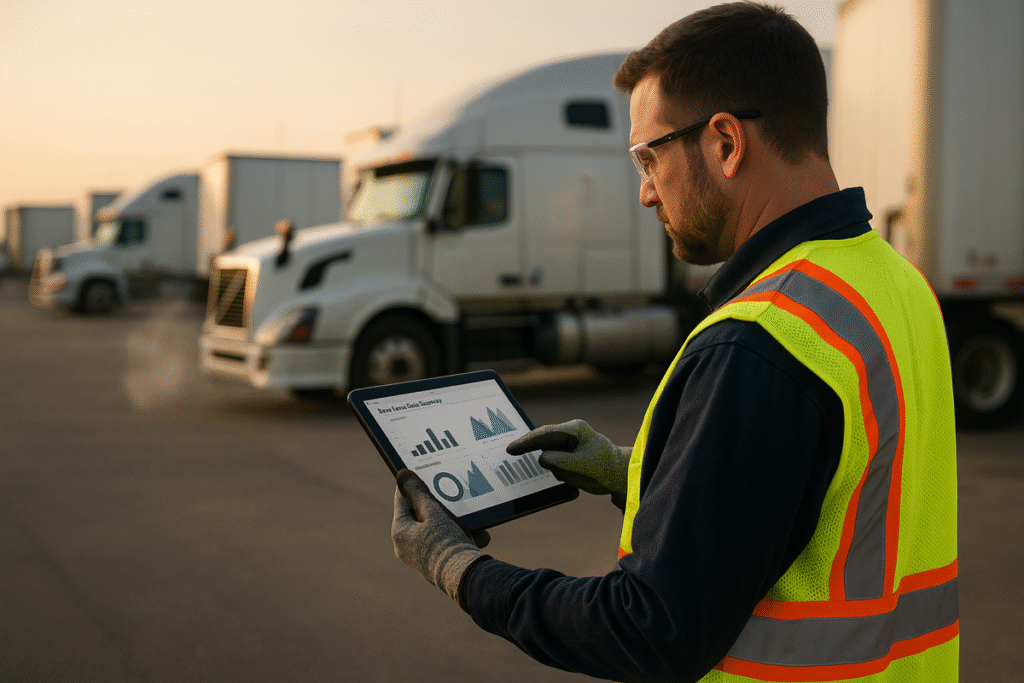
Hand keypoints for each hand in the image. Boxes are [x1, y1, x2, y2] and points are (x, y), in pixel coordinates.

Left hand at [392, 470, 489, 606]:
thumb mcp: (433, 512)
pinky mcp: (434, 563)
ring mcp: (419, 556)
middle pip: (419, 515)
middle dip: (437, 503)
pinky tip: (477, 532)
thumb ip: (419, 493)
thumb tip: (401, 475)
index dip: (412, 485)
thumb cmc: (446, 543)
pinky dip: (458, 535)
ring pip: (434, 528)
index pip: (401, 500)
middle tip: (448, 491)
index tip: (421, 472)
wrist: (465, 578)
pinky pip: (444, 542)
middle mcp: (405, 546)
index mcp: (399, 532)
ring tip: (466, 513)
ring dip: (451, 519)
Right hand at [506, 419, 629, 510]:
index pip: (545, 434)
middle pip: (543, 439)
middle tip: (510, 452)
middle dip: (529, 447)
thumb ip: (556, 461)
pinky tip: (569, 476)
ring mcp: (571, 442)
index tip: (511, 449)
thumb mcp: (578, 467)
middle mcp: (571, 432)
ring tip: (568, 474)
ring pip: (549, 451)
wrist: (620, 476)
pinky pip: (555, 459)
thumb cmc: (603, 469)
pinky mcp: (570, 452)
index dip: (526, 441)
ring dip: (551, 464)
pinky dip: (557, 468)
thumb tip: (541, 458)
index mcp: (575, 430)